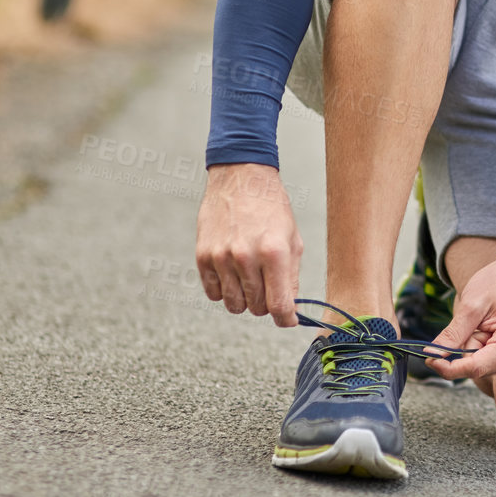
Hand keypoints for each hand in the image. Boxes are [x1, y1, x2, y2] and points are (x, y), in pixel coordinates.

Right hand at [196, 163, 302, 325]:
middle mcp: (246, 257)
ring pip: (234, 305)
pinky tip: (232, 271)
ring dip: (245, 298)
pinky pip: (213, 293)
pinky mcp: (203, 256)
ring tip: (250, 276)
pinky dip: (224, 289)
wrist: (241, 177)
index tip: (287, 319)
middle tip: (268, 283)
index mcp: (274, 252)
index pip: (279, 306)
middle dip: (266, 302)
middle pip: (257, 308)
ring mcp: (221, 257)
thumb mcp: (292, 239)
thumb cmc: (271, 207)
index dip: (286, 319)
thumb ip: (291, 277)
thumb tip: (289, 310)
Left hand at [424, 254, 495, 381]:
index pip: (475, 368)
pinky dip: (478, 345)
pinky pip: (486, 358)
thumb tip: (431, 355)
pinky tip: (485, 327)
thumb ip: (452, 335)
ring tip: (482, 321)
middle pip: (476, 367)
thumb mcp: (471, 306)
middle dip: (462, 349)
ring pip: (479, 364)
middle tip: (467, 322)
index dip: (448, 367)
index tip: (428, 360)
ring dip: (471, 345)